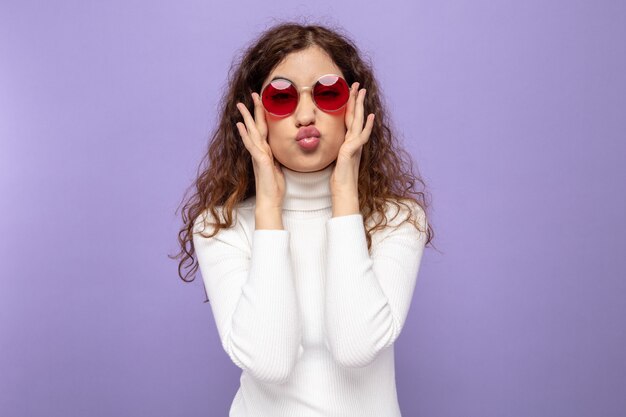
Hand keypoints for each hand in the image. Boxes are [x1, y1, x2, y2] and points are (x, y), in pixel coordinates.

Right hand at [236, 92, 284, 209]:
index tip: (262, 102)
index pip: (264, 129)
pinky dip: (245, 135)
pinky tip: (240, 126)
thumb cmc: (274, 187)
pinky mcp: (260, 161)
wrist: (270, 200)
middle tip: (252, 94)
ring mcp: (258, 155)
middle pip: (256, 126)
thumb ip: (277, 157)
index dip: (263, 115)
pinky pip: (252, 145)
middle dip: (253, 110)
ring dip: (246, 118)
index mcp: (265, 151)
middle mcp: (260, 151)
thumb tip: (280, 150)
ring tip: (241, 105)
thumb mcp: (279, 167)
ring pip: (252, 132)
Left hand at [330, 82, 374, 195]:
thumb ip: (336, 149)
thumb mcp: (334, 158)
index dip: (349, 106)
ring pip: (358, 121)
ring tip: (362, 92)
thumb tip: (333, 144)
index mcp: (348, 141)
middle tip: (358, 84)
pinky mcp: (353, 151)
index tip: (349, 93)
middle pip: (355, 116)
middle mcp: (353, 141)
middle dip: (356, 100)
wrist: (343, 190)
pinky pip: (361, 136)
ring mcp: (354, 145)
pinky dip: (367, 126)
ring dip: (361, 106)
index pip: (349, 119)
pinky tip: (371, 116)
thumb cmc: (339, 178)